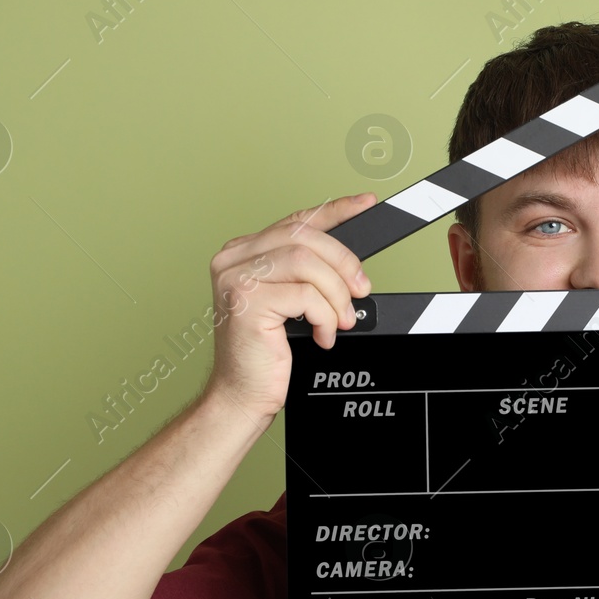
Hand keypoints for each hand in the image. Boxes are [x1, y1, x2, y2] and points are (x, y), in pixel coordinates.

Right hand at [201, 193, 376, 421]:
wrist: (241, 395)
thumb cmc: (265, 354)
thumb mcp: (294, 305)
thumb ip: (310, 275)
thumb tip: (352, 265)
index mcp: (244, 253)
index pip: (296, 221)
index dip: (335, 210)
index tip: (364, 204)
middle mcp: (234, 259)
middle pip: (305, 237)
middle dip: (344, 263)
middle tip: (361, 291)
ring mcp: (235, 278)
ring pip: (308, 262)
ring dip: (336, 293)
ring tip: (339, 320)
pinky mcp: (245, 302)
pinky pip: (305, 295)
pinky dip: (324, 316)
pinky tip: (321, 335)